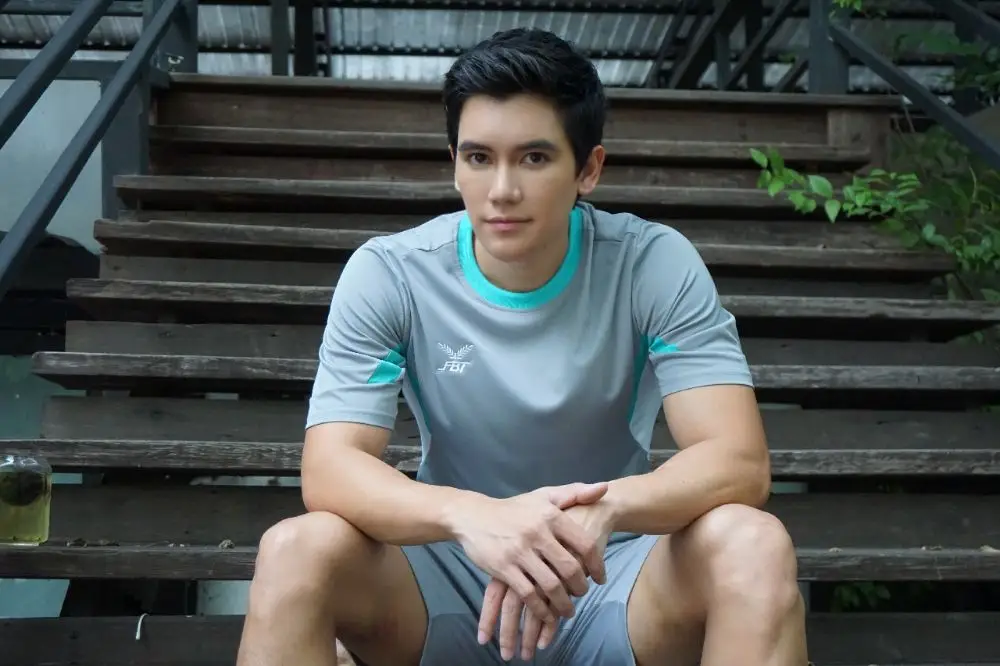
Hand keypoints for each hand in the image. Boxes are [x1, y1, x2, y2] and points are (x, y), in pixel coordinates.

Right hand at [447, 483, 609, 637]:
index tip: (601, 578)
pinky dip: (541, 608)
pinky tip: (546, 614)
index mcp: (551, 515)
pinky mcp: (503, 568)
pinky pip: (529, 594)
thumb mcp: (543, 495)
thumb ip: (575, 492)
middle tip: (583, 594)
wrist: (472, 516)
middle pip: (570, 568)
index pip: (584, 543)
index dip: (597, 564)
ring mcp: (519, 551)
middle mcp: (537, 532)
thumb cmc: (514, 509)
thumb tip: (605, 488)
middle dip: (581, 587)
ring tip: (568, 610)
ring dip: (563, 603)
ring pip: (551, 585)